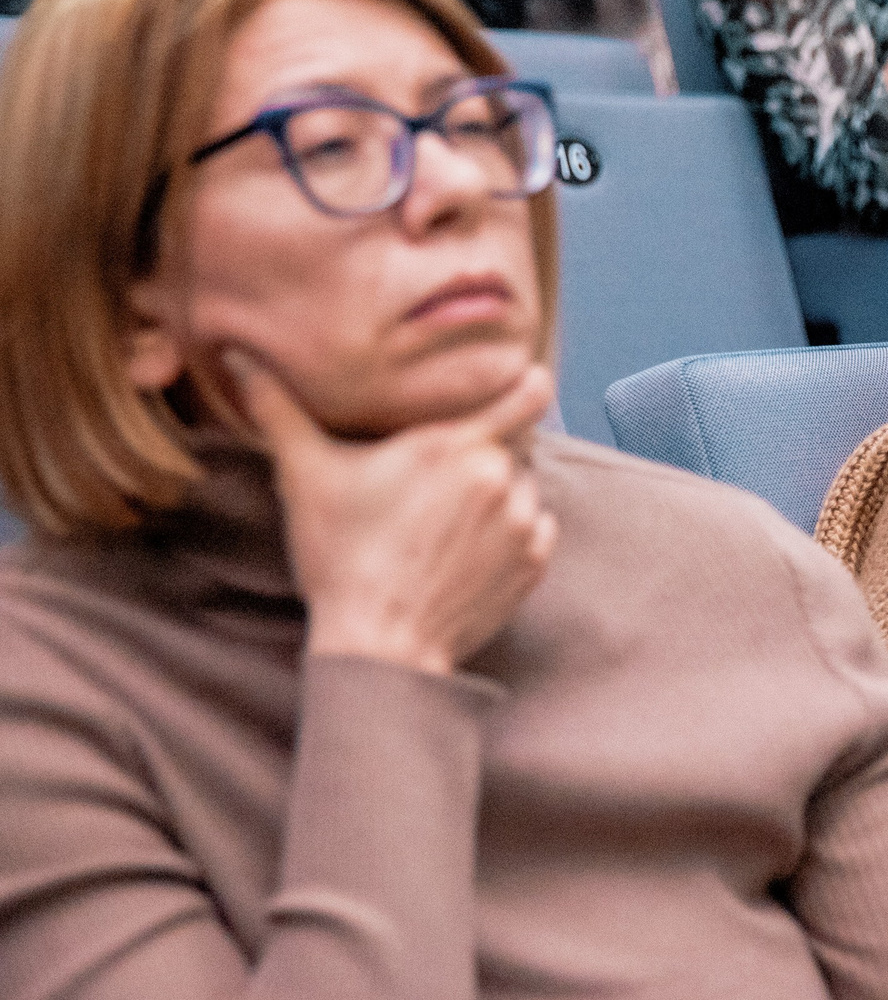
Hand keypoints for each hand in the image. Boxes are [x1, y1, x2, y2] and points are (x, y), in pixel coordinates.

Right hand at [228, 352, 556, 675]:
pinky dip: (512, 536)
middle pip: (509, 446)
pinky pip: (537, 530)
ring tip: (441, 525)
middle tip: (431, 488)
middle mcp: (499, 477)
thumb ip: (277, 409)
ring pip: (522, 488)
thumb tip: (236, 356)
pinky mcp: (534, 564)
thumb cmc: (340, 558)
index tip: (521, 383)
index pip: (526, 393)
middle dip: (480, 456)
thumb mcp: (305, 476)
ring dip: (497, 497)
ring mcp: (522, 523)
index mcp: (453, 445)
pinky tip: (465, 551)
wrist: (378, 643)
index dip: (525, 385)